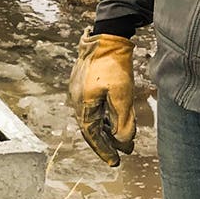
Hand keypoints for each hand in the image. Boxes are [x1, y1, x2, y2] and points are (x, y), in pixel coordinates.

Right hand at [68, 30, 136, 165]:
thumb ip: (123, 120)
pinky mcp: (83, 83)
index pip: (92, 134)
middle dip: (105, 143)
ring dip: (105, 130)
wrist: (108, 36)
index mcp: (83, 103)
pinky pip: (91, 107)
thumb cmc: (115, 64)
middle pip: (90, 128)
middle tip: (119, 155)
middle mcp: (76, 99)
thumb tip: (124, 142)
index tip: (115, 162)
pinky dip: (102, 117)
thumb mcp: (123, 94)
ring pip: (91, 117)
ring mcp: (77, 90)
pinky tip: (113, 121)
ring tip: (120, 141)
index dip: (104, 150)